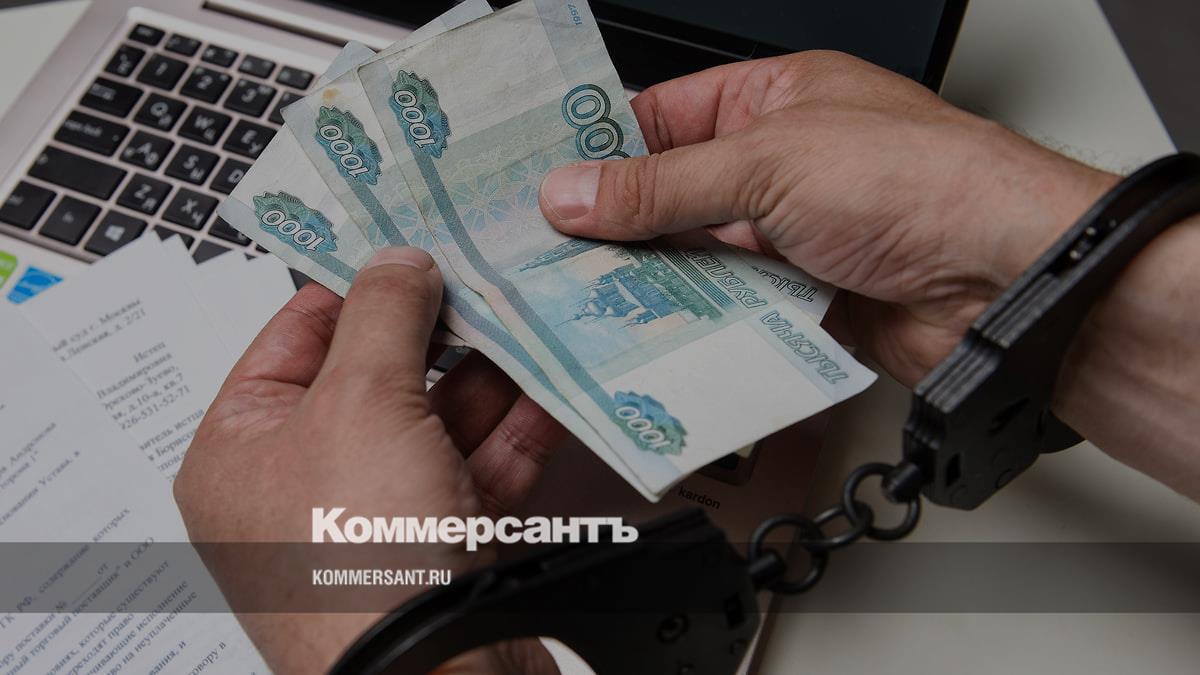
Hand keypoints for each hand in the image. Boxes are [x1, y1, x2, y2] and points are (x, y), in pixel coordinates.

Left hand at [174, 248, 562, 673]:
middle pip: (376, 377)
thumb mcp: (361, 401)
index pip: (295, 337)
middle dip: (437, 331)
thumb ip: (383, 314)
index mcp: (244, 449)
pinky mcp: (440, 548)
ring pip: (436, 423)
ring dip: (486, 376)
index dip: (354, 284)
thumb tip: (397, 259)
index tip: (409, 241)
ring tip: (531, 320)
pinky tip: (552, 390)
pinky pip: (476, 471)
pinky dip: (513, 432)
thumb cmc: (358, 559)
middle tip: (485, 275)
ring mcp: (375, 520)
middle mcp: (305, 485)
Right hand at [540, 51, 1199, 500]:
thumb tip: (576, 191)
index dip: (601, 146)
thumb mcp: (770, 162)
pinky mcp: (800, 297)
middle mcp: (780, 164)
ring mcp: (790, 234)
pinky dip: (688, 321)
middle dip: (615, 222)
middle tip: (546, 249)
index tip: (541, 179)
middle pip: (672, 193)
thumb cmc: (921, 181)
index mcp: (776, 99)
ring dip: (648, 277)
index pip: (664, 115)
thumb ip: (665, 185)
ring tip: (581, 294)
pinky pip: (725, 308)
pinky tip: (647, 331)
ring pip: (693, 256)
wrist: (1005, 279)